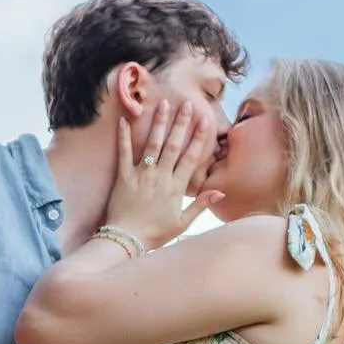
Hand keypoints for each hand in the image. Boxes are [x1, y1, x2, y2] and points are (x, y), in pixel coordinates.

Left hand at [105, 101, 223, 250]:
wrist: (126, 239)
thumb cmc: (155, 234)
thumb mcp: (182, 223)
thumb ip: (200, 205)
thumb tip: (220, 192)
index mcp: (176, 187)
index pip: (191, 157)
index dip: (199, 138)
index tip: (205, 120)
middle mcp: (160, 177)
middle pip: (173, 145)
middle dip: (181, 123)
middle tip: (187, 104)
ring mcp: (141, 175)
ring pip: (152, 144)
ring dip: (158, 123)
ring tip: (163, 104)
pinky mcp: (123, 176)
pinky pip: (124, 153)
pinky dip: (124, 136)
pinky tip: (125, 120)